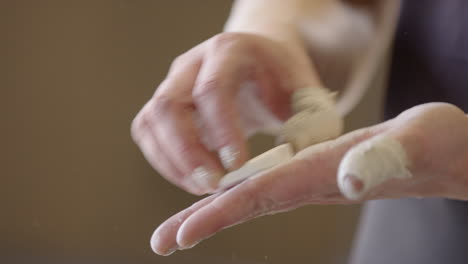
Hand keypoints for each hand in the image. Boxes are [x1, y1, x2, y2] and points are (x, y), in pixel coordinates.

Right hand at [131, 32, 321, 194]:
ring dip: (172, 162)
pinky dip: (165, 163)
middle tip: (213, 186)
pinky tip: (192, 180)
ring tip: (204, 188)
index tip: (236, 167)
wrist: (256, 61)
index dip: (221, 130)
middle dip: (187, 152)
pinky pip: (147, 135)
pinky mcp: (162, 105)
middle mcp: (192, 64)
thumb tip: (294, 161)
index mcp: (230, 51)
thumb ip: (307, 121)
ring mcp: (172, 83)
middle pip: (168, 105)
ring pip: (150, 122)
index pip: (212, 89)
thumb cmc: (280, 78)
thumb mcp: (304, 89)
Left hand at [151, 103, 467, 254]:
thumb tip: (353, 179)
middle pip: (246, 205)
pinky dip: (239, 192)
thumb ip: (383, 159)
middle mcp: (309, 184)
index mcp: (322, 175)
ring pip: (252, 196)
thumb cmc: (431, 146)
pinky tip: (222, 195)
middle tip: (161, 241)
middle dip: (202, 221)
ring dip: (213, 209)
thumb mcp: (416, 141)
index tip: (182, 233)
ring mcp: (309, 180)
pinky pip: (268, 184)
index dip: (221, 213)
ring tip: (177, 227)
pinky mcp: (314, 172)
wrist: (438, 152)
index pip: (262, 195)